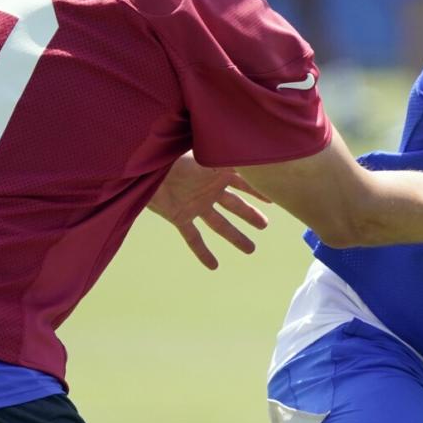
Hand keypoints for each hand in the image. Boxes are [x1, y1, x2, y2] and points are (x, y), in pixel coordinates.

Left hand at [148, 152, 270, 269]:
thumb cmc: (178, 157)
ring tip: (250, 249)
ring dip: (235, 237)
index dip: (259, 191)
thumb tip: (261, 157)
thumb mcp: (210, 156)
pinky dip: (202, 253)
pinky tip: (214, 266)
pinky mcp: (179, 217)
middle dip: (250, 216)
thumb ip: (234, 159)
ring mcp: (195, 205)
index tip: (275, 200)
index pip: (244, 183)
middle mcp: (208, 190)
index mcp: (216, 173)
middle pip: (234, 206)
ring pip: (219, 225)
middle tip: (264, 226)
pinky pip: (193, 238)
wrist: (147, 169)